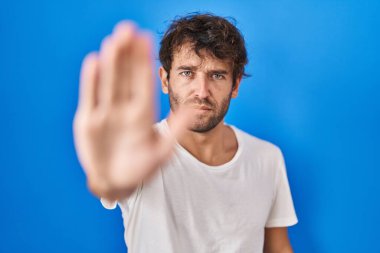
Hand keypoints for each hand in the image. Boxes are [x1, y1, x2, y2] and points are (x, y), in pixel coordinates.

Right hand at [73, 21, 188, 199]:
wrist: (116, 182)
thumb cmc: (142, 169)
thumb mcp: (162, 152)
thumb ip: (176, 130)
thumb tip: (196, 108)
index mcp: (143, 114)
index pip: (144, 83)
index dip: (144, 62)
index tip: (146, 39)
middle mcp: (124, 109)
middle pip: (126, 77)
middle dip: (127, 54)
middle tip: (128, 29)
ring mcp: (106, 113)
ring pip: (109, 82)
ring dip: (111, 63)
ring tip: (114, 41)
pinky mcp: (88, 121)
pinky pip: (91, 97)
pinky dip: (91, 81)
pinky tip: (94, 61)